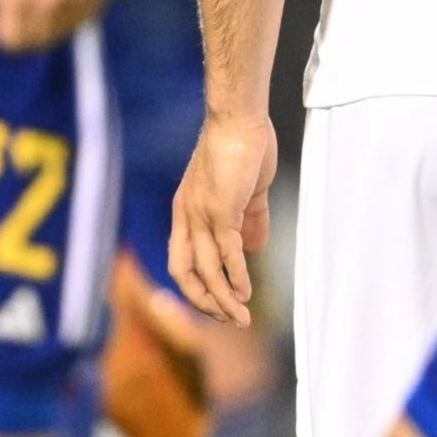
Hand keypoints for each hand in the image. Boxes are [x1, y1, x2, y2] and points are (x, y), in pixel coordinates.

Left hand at [169, 111, 279, 327]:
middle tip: (227, 319)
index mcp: (186, 211)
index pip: (181, 260)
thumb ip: (250, 219)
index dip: (196, 285)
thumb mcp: (246, 190)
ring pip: (206, 271)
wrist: (238, 117)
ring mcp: (201, 215)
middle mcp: (186, 217)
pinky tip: (245, 292)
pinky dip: (235, 277)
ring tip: (240, 317)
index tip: (217, 302)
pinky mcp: (221, 211)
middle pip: (184, 273)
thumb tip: (254, 248)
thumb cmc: (243, 146)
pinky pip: (227, 254)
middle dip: (204, 302)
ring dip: (223, 299)